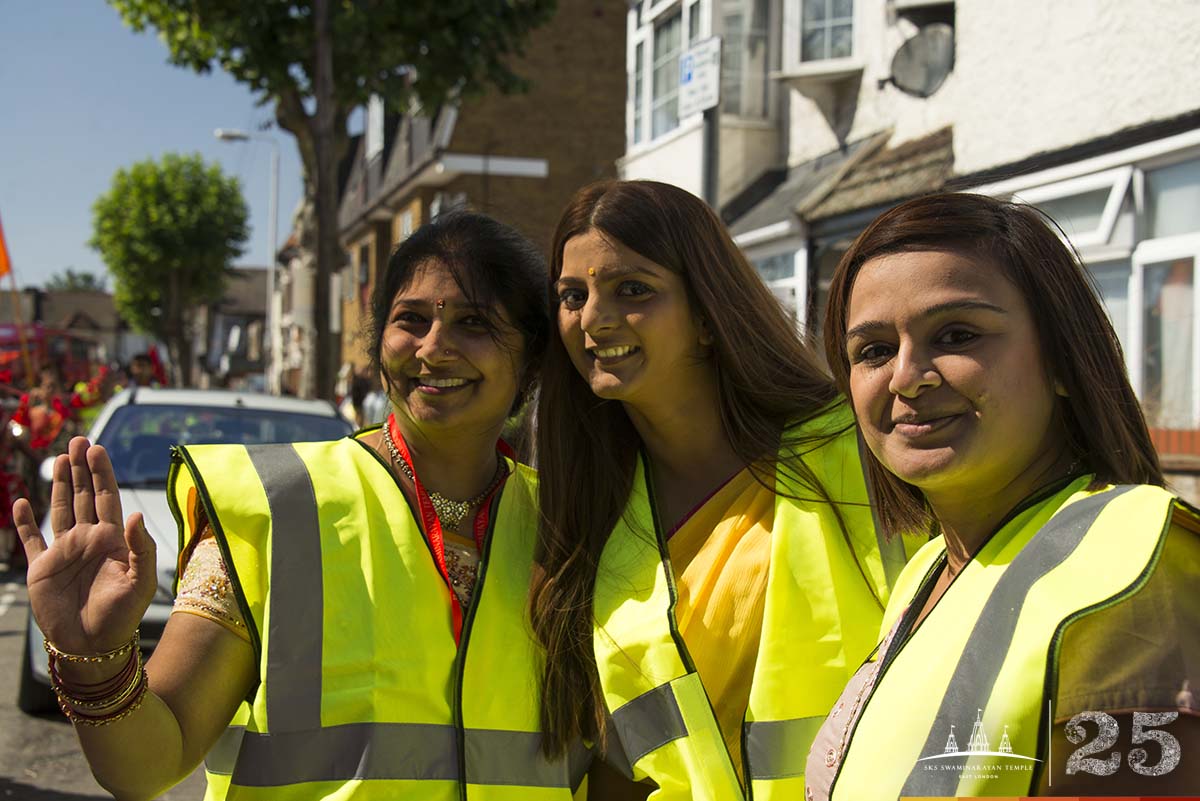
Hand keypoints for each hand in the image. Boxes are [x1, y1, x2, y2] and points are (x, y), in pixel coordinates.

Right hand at [12, 436, 156, 654]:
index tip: (96, 448)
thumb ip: (141, 546)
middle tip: (78, 441)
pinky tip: (21, 502)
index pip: (106, 497)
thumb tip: (136, 514)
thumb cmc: (122, 615)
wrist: (93, 646)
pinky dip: (24, 523)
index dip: (101, 473)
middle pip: (82, 496)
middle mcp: (88, 540)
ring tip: (59, 459)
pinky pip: (31, 540)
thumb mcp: (140, 580)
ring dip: (58, 486)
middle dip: (81, 469)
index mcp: (112, 539)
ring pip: (60, 510)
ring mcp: (64, 553)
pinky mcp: (41, 569)